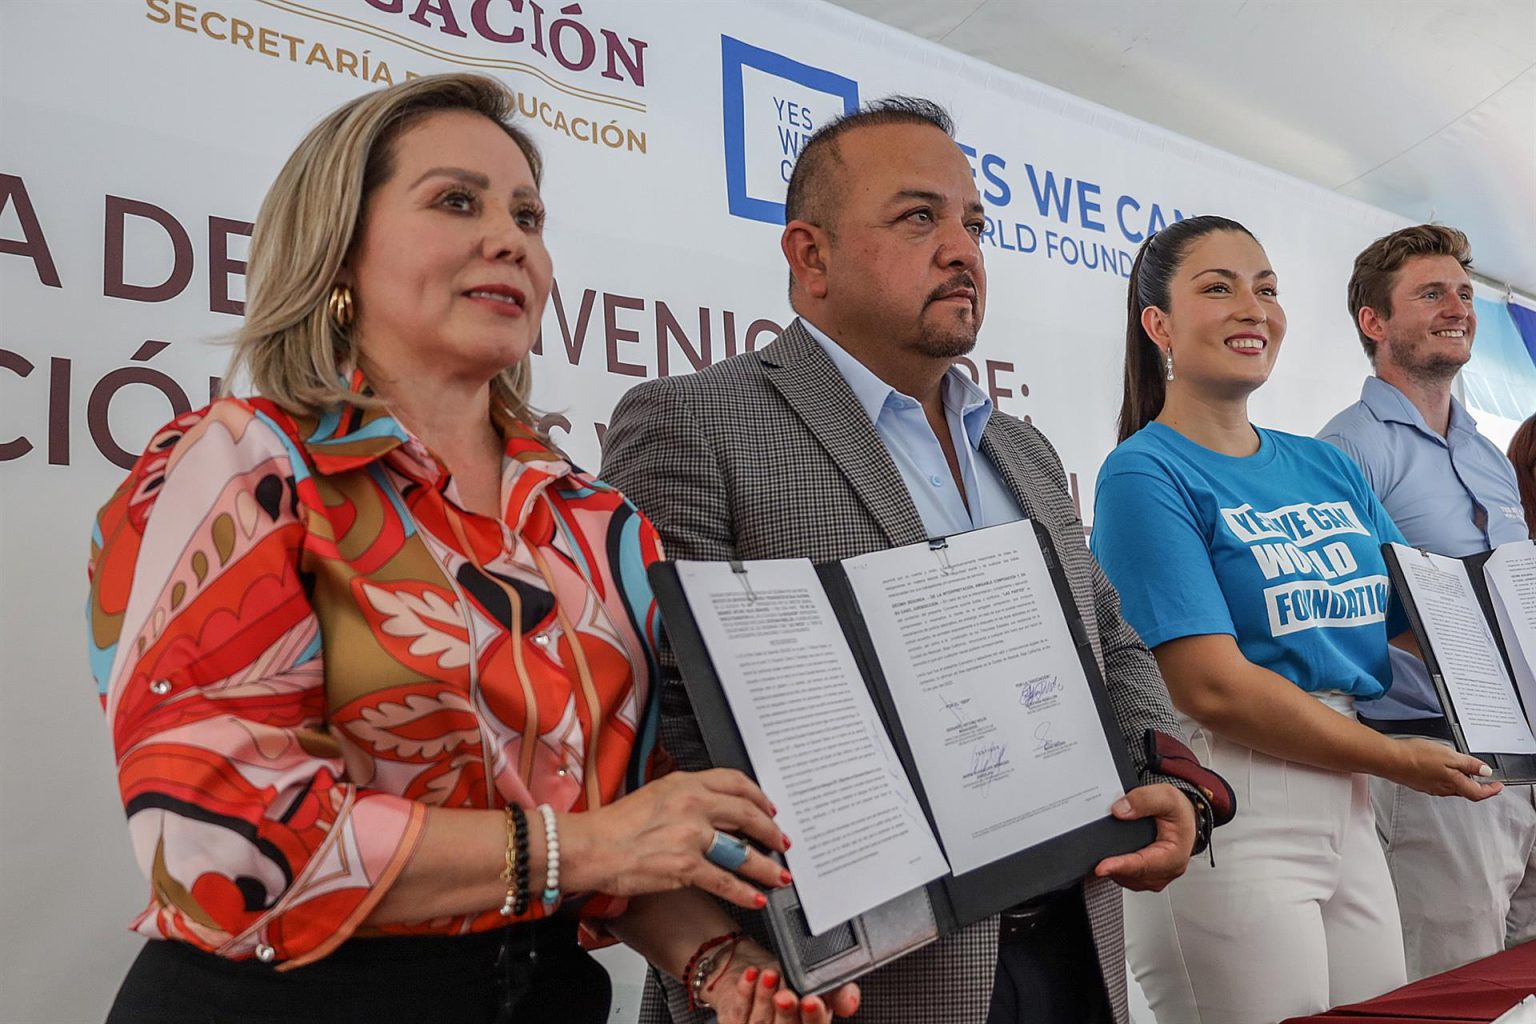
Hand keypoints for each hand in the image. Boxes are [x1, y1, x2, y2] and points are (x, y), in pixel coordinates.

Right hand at [559, 769, 789, 909]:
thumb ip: (684, 796)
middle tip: (781, 842)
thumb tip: (711, 808)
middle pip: (748, 814)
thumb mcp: (654, 794)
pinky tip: (757, 897)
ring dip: (766, 866)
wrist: (590, 847)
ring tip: (779, 874)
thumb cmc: (614, 825)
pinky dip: (746, 892)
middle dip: (771, 831)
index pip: (735, 782)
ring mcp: (691, 835)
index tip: (768, 808)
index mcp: (685, 783)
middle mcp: (693, 804)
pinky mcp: (685, 866)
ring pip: (743, 851)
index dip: (759, 797)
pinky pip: (726, 881)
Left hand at [709, 945, 860, 1023]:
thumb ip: (842, 992)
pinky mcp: (736, 1022)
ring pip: (761, 1022)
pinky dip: (745, 990)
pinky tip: (752, 974)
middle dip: (787, 1012)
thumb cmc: (793, 982)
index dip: (814, 1018)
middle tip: (785, 994)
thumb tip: (851, 1003)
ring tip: (769, 974)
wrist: (759, 971)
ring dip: (765, 997)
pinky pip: (739, 1010)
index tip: (812, 1001)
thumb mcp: (823, 984)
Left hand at [1093, 783, 1194, 891]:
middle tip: (1093, 859)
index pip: (1144, 865)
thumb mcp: (1166, 796)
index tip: (1101, 867)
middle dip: (1113, 868)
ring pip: (1128, 880)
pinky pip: (1127, 878)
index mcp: (1175, 855)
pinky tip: (1109, 858)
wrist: (1183, 816)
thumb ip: (1144, 800)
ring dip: (1114, 871)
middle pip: (1133, 876)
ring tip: (1100, 857)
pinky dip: (1116, 870)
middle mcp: (1166, 870)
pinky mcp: (1146, 875)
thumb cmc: (1178, 811)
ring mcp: (1156, 875)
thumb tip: (1119, 811)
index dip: (1121, 866)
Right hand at [1386, 738, 1501, 799]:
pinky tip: (1441, 770)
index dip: (1491, 790)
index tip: (1498, 786)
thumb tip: (1485, 772)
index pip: (1478, 793)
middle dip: (1477, 786)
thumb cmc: (1416, 757)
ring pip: (1452, 788)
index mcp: (1454, 783)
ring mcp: (1430, 787)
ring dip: (1461, 782)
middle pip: (1466, 791)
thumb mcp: (1449, 755)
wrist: (1390, 760)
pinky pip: (1439, 784)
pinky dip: (1446, 779)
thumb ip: (1469, 765)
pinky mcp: (1420, 783)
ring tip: (1464, 771)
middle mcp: (1443, 789)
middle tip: (1484, 778)